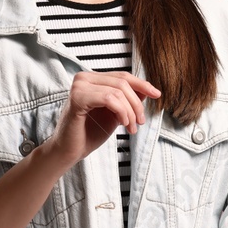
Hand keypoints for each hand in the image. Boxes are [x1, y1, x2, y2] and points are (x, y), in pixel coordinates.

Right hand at [38, 71, 160, 168]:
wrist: (69, 151)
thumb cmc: (89, 133)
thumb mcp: (115, 114)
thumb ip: (128, 100)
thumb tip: (147, 90)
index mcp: (92, 79)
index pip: (122, 76)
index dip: (142, 84)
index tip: (157, 95)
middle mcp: (84, 78)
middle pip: (122, 82)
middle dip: (137, 104)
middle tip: (140, 122)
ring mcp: (79, 86)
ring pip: (118, 91)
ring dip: (130, 111)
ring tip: (131, 128)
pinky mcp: (77, 98)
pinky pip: (109, 99)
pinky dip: (121, 111)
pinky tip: (123, 123)